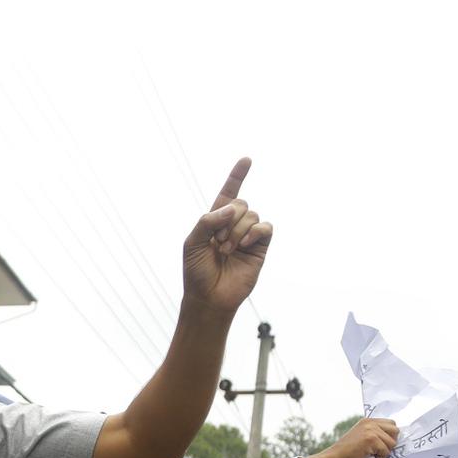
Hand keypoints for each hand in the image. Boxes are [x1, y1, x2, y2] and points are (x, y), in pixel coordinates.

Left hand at [182, 158, 272, 314]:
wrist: (209, 297)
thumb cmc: (196, 272)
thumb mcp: (192, 243)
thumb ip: (207, 221)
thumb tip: (232, 208)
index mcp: (215, 221)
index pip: (228, 194)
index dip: (237, 177)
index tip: (247, 160)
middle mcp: (233, 225)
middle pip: (240, 203)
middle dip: (227, 220)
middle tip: (216, 242)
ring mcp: (248, 235)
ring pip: (251, 214)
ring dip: (236, 231)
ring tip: (226, 250)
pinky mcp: (260, 246)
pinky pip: (265, 227)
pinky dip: (254, 231)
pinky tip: (243, 244)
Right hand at [298, 417, 399, 457]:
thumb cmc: (348, 453)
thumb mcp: (362, 437)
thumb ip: (376, 434)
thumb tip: (394, 439)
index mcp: (368, 421)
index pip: (392, 424)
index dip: (389, 436)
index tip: (380, 444)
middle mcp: (370, 423)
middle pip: (396, 431)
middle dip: (390, 443)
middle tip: (376, 450)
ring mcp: (370, 430)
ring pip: (392, 443)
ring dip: (384, 452)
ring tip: (370, 454)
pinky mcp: (371, 439)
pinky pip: (386, 451)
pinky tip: (367, 457)